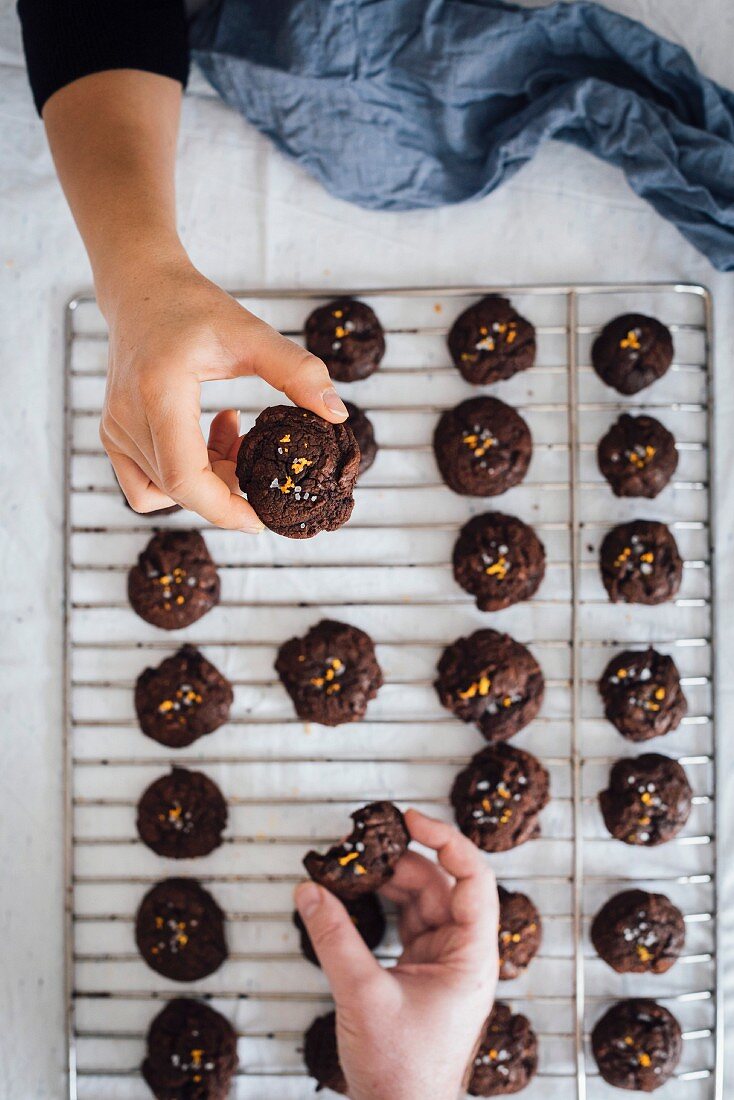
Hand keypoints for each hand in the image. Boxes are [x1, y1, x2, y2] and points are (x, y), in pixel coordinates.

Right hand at [99, 256, 347, 526]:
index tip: (259, 520)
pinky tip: (204, 442)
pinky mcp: (112, 435)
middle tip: (257, 458)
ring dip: (208, 479)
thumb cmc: (194, 307)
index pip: (184, 478)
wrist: (142, 289)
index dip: (223, 510)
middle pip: (180, 489)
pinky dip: (180, 479)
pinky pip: (146, 485)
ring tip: (233, 435)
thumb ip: (298, 372)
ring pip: (165, 490)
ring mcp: (114, 429)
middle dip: (227, 489)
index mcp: (158, 392)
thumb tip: (337, 414)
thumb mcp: (252, 334)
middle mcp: (126, 417)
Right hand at [294, 810, 498, 1099]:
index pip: (472, 878)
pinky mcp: (420, 977)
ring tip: (348, 871)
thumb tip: (308, 890)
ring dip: (385, 885)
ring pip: (418, 904)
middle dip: (399, 863)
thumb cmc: (401, 1073)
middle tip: (358, 848)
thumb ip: (334, 937)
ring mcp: (442, 966)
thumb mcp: (363, 995)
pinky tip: (349, 900)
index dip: (446, 840)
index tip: (409, 818)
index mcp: (472, 958)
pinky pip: (404, 926)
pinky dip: (378, 910)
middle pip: (438, 886)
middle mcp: (463, 956)